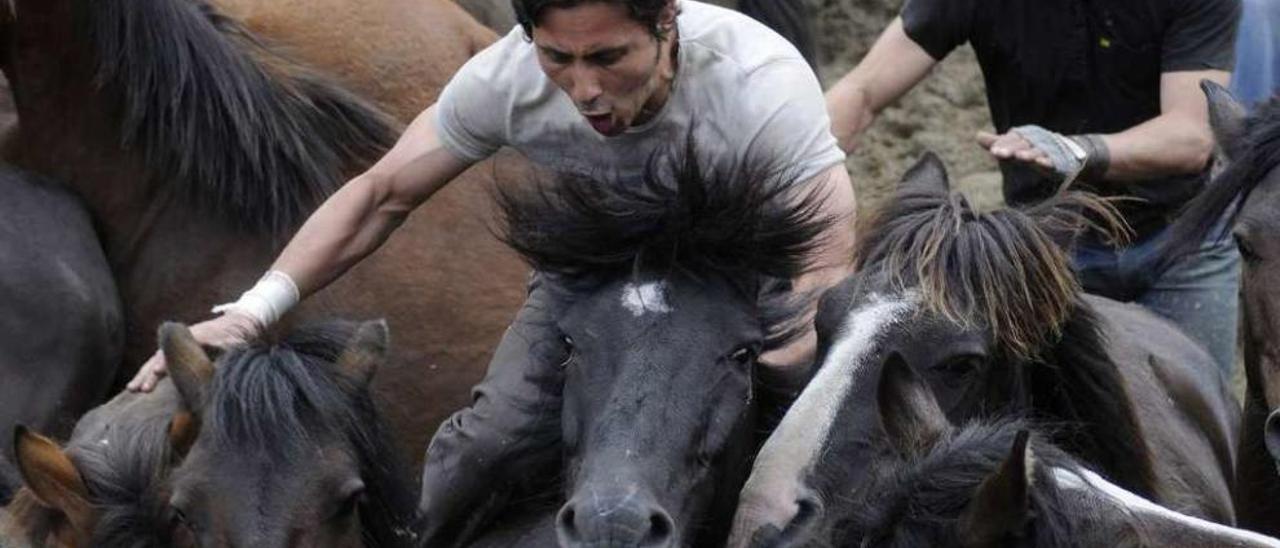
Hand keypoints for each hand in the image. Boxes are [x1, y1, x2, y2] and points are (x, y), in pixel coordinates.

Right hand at [126, 311, 262, 391]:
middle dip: (148, 373)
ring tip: (131, 389)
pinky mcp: (179, 354)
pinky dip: (149, 374)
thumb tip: (221, 360)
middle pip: (160, 356)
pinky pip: (161, 363)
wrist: (238, 324)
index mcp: (194, 337)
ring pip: (156, 360)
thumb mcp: (234, 343)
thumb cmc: (237, 336)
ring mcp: (179, 346)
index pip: (176, 351)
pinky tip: (140, 386)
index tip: (156, 373)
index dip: (165, 363)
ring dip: (143, 375)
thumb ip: (225, 348)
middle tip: (138, 389)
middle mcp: (182, 340)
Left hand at [976, 130, 1053, 170]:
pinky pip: (1052, 161)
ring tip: (1019, 156)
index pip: (1011, 139)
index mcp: (1023, 138)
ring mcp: (1047, 151)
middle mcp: (1035, 142)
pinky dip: (1047, 161)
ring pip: (1036, 152)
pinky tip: (1040, 162)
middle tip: (997, 152)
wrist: (1066, 154)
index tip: (992, 150)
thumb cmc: (1034, 150)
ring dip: (1028, 154)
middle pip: (1021, 144)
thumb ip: (999, 143)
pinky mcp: (1058, 162)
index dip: (1002, 144)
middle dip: (1010, 148)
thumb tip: (978, 135)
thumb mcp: (1015, 147)